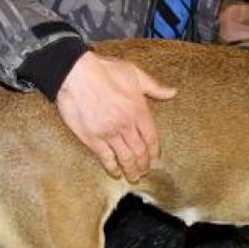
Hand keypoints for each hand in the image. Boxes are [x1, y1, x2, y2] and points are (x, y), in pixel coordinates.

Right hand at [55, 51, 177, 181]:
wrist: (76, 73)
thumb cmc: (105, 70)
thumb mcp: (134, 73)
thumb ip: (154, 86)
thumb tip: (172, 92)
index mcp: (138, 110)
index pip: (151, 137)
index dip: (154, 151)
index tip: (155, 159)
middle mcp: (126, 125)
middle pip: (140, 151)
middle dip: (143, 164)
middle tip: (144, 171)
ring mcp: (109, 133)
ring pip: (125, 157)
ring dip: (131, 169)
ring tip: (133, 177)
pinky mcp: (92, 138)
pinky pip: (106, 158)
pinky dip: (112, 167)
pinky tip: (115, 172)